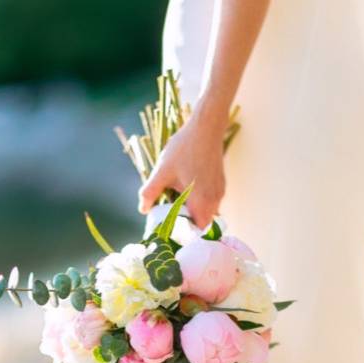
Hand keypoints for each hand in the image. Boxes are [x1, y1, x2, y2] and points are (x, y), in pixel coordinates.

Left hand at [137, 107, 226, 229]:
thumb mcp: (162, 171)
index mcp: (202, 201)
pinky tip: (185, 189)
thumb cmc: (184, 148)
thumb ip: (150, 193)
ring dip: (192, 211)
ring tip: (175, 201)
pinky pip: (210, 201)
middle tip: (169, 217)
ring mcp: (220, 192)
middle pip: (202, 224)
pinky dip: (199, 201)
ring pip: (207, 212)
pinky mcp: (221, 184)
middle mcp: (215, 200)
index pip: (198, 232)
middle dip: (187, 223)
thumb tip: (142, 210)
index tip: (171, 231)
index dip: (185, 234)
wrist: (206, 127)